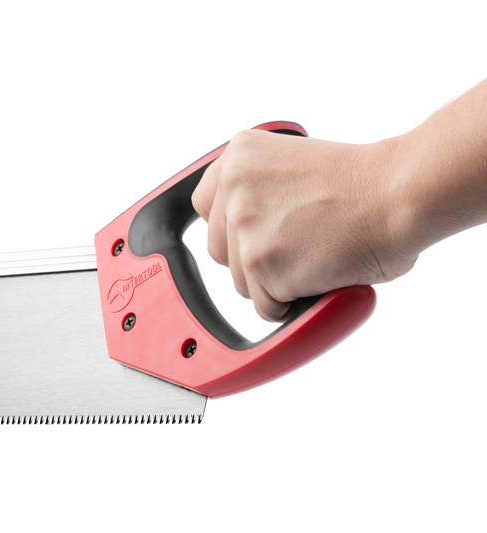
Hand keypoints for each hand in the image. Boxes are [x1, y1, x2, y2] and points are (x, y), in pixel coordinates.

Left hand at [191, 129, 416, 320]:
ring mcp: (245, 229)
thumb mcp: (291, 163)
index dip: (230, 227)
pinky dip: (290, 304)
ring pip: (241, 282)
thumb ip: (256, 191)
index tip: (250, 234)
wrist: (397, 193)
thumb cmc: (363, 182)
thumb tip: (241, 231)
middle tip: (293, 248)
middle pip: (220, 250)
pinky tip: (316, 278)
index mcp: (239, 156)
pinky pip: (265, 306)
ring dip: (272, 283)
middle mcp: (233, 190)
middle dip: (252, 258)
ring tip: (312, 260)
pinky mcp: (262, 266)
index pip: (205, 207)